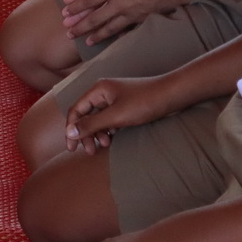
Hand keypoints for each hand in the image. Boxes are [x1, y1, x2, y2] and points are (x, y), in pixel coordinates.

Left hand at [59, 0, 190, 43]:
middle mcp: (119, 4)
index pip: (89, 0)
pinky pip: (124, 29)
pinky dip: (115, 35)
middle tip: (69, 33)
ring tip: (86, 41)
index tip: (65, 13)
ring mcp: (131, 13)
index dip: (76, 7)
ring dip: (96, 35)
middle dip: (80, 26)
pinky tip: (110, 38)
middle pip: (95, 18)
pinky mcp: (142, 18)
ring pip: (109, 27)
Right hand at [63, 75, 177, 153]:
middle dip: (86, 134)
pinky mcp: (125, 105)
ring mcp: (115, 98)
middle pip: (86, 115)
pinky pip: (110, 119)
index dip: (71, 129)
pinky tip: (113, 138)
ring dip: (98, 133)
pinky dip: (108, 130)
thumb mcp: (116, 117)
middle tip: (90, 151)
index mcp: (98, 90)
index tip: (72, 148)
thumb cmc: (145, 102)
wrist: (172, 95)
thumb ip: (91, 125)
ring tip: (105, 146)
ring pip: (98, 119)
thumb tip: (69, 132)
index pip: (76, 110)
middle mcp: (104, 92)